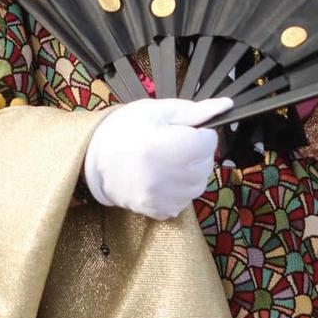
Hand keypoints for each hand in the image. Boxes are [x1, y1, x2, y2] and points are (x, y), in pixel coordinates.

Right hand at [83, 97, 225, 219]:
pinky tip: (160, 178)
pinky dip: (178, 189)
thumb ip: (194, 111)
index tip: (179, 131)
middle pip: (206, 163)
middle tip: (169, 144)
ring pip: (199, 183)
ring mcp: (164, 198)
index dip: (197, 132)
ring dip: (189, 171)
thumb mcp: (156, 111)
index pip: (208, 141)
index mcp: (166, 146)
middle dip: (194, 152)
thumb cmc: (123, 130)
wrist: (92, 159)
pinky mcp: (160, 211)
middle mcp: (167, 177)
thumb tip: (225, 106)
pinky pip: (184, 200)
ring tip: (164, 162)